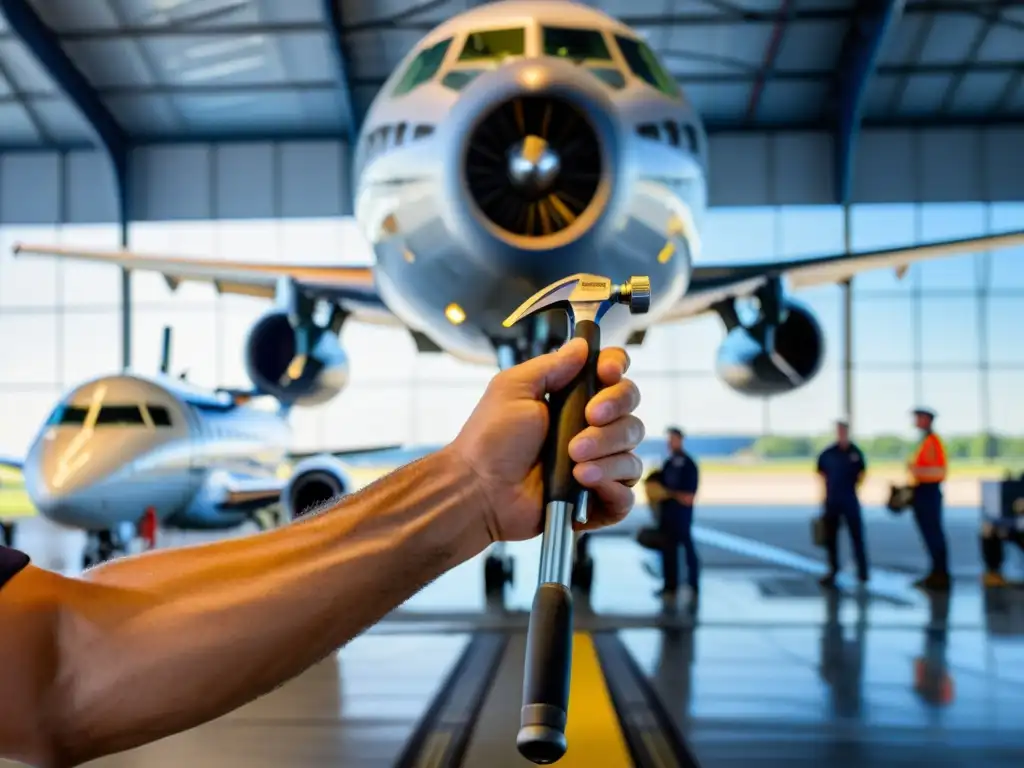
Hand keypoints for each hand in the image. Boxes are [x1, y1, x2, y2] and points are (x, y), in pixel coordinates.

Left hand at [450, 338, 643, 541]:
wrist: (480, 488)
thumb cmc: (490, 440)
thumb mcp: (513, 388)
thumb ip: (551, 365)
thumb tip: (582, 344)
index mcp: (570, 399)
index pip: (612, 375)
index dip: (616, 368)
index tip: (606, 372)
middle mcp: (589, 428)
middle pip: (630, 409)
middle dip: (614, 411)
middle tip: (587, 419)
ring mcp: (595, 463)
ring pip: (630, 451)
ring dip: (606, 451)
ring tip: (574, 460)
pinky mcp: (596, 498)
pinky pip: (627, 493)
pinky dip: (612, 486)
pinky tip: (584, 481)